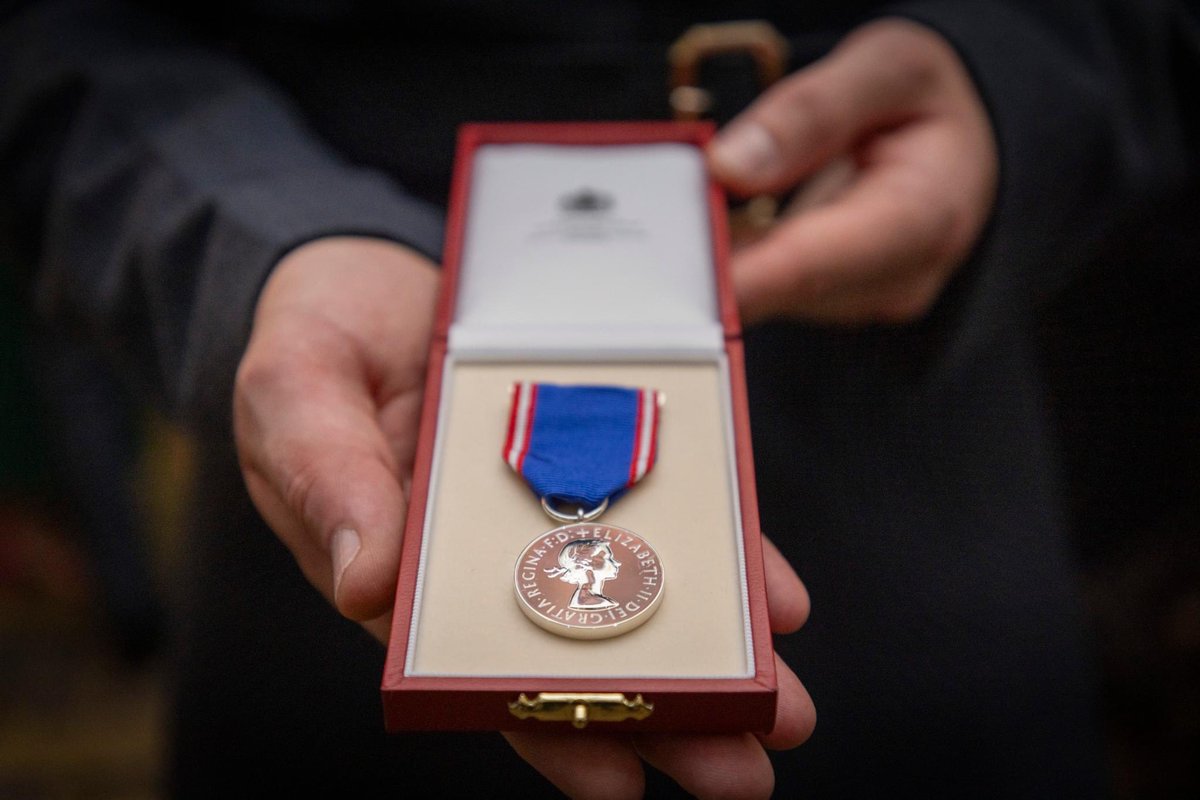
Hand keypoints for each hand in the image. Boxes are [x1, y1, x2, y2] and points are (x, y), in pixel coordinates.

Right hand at [233, 237, 815, 797]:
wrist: (370, 270)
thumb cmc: (314, 341)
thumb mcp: (294, 395)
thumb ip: (325, 479)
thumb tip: (363, 587)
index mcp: (410, 567)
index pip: (481, 667)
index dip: (545, 728)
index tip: (616, 781)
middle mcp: (491, 553)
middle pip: (581, 653)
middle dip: (664, 717)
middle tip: (745, 774)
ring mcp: (553, 506)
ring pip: (641, 594)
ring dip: (713, 655)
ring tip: (784, 707)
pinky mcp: (598, 455)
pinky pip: (668, 511)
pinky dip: (721, 554)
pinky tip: (777, 596)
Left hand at [707, 18, 997, 325]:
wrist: (964, 142)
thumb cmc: (929, 102)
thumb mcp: (887, 68)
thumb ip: (811, 111)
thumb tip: (730, 165)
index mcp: (922, 218)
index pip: (816, 263)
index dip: (742, 280)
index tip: (682, 284)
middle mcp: (894, 278)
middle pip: (781, 287)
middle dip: (712, 263)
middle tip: (650, 234)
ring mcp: (861, 298)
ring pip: (767, 292)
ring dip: (720, 258)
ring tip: (687, 211)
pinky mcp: (832, 301)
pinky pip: (766, 286)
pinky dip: (732, 257)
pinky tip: (709, 226)